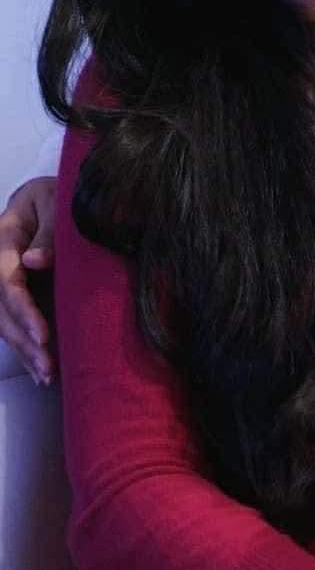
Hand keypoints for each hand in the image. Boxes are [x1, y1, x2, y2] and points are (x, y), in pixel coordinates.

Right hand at [0, 177, 56, 383]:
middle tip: (48, 366)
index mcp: (4, 239)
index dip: (24, 312)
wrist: (48, 195)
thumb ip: (48, 231)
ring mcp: (3, 280)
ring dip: (24, 352)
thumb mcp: (54, 202)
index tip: (44, 336)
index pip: (8, 283)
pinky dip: (26, 347)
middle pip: (2, 311)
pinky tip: (42, 372)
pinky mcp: (15, 291)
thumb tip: (34, 262)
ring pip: (4, 323)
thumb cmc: (55, 195)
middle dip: (24, 341)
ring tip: (47, 375)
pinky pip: (14, 323)